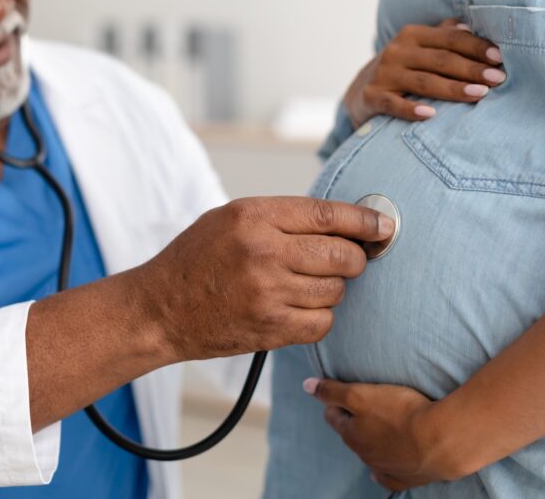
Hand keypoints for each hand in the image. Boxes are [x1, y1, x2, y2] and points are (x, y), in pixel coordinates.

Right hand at [140, 197, 394, 360]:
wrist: (160, 309)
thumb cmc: (195, 259)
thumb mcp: (229, 219)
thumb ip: (281, 217)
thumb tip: (342, 222)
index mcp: (253, 216)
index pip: (328, 215)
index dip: (365, 221)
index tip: (383, 226)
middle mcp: (263, 251)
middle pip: (342, 254)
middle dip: (355, 259)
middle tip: (347, 260)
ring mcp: (268, 293)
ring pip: (335, 290)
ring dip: (331, 288)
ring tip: (306, 285)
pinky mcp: (270, 328)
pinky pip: (322, 323)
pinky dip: (319, 317)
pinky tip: (299, 308)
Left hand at [305, 377, 465, 491]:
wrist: (441, 440)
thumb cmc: (400, 413)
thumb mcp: (360, 395)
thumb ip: (332, 391)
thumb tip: (306, 386)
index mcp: (351, 434)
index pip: (334, 417)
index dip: (335, 403)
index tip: (340, 394)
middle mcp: (364, 454)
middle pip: (351, 435)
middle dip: (353, 422)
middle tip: (362, 408)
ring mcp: (385, 468)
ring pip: (369, 454)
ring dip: (370, 442)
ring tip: (377, 430)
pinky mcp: (407, 478)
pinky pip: (388, 478)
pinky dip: (382, 473)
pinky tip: (379, 473)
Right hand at [343, 19, 505, 126]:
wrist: (360, 91)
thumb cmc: (402, 69)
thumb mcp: (419, 48)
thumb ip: (443, 36)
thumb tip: (471, 27)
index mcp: (412, 35)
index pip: (450, 39)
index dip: (476, 47)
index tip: (500, 58)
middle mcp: (397, 51)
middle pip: (440, 60)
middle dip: (471, 69)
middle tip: (497, 79)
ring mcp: (383, 74)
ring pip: (423, 81)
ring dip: (452, 88)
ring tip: (480, 95)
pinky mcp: (372, 96)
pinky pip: (394, 104)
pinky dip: (411, 109)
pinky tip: (431, 115)